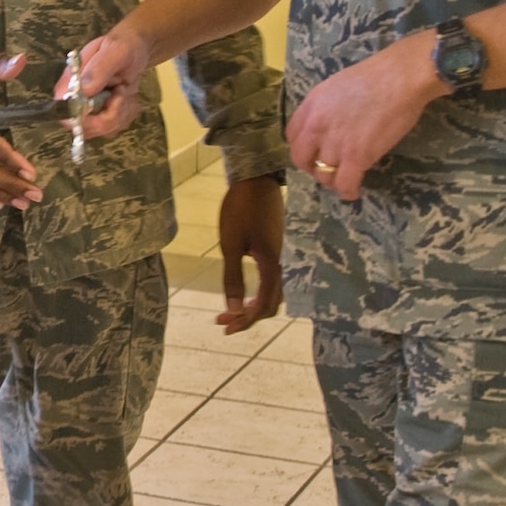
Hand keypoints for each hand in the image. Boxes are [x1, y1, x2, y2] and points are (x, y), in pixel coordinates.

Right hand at [68, 25, 148, 140]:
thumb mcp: (115, 50)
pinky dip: (127, 114)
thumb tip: (83, 89)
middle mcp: (75, 100)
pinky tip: (128, 98)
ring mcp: (89, 111)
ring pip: (102, 130)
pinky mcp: (103, 117)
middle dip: (111, 115)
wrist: (135, 50)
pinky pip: (114, 129)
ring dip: (122, 112)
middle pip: (85, 127)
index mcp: (70, 82)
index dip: (86, 116)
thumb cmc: (123, 45)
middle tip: (123, 91)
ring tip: (126, 90)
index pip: (65, 112)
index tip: (110, 98)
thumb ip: (99, 68)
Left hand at [215, 176, 283, 333]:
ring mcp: (281, 256)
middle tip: (223, 320)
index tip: (225, 327)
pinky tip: (242, 290)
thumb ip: (232, 278)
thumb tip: (232, 308)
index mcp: (272, 265)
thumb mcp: (231, 245)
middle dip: (248, 317)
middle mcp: (282, 264)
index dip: (245, 321)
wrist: (257, 178)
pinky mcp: (277, 249)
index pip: (264, 305)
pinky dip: (257, 292)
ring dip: (252, 305)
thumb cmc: (240, 209)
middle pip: (271, 304)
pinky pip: (272, 280)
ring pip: (272, 292)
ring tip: (230, 309)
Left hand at [286, 32, 445, 200]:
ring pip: (323, 175)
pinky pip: (344, 184)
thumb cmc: (376, 76)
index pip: (292, 136)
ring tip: (344, 179)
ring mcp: (335, 143)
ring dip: (333, 180)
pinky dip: (348, 192)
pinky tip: (354, 192)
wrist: (398, 77)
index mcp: (311, 106)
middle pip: (301, 158)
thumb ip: (325, 108)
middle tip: (326, 169)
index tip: (313, 152)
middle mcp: (316, 126)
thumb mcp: (336, 86)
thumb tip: (330, 125)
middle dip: (311, 168)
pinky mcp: (356, 156)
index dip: (303, 148)